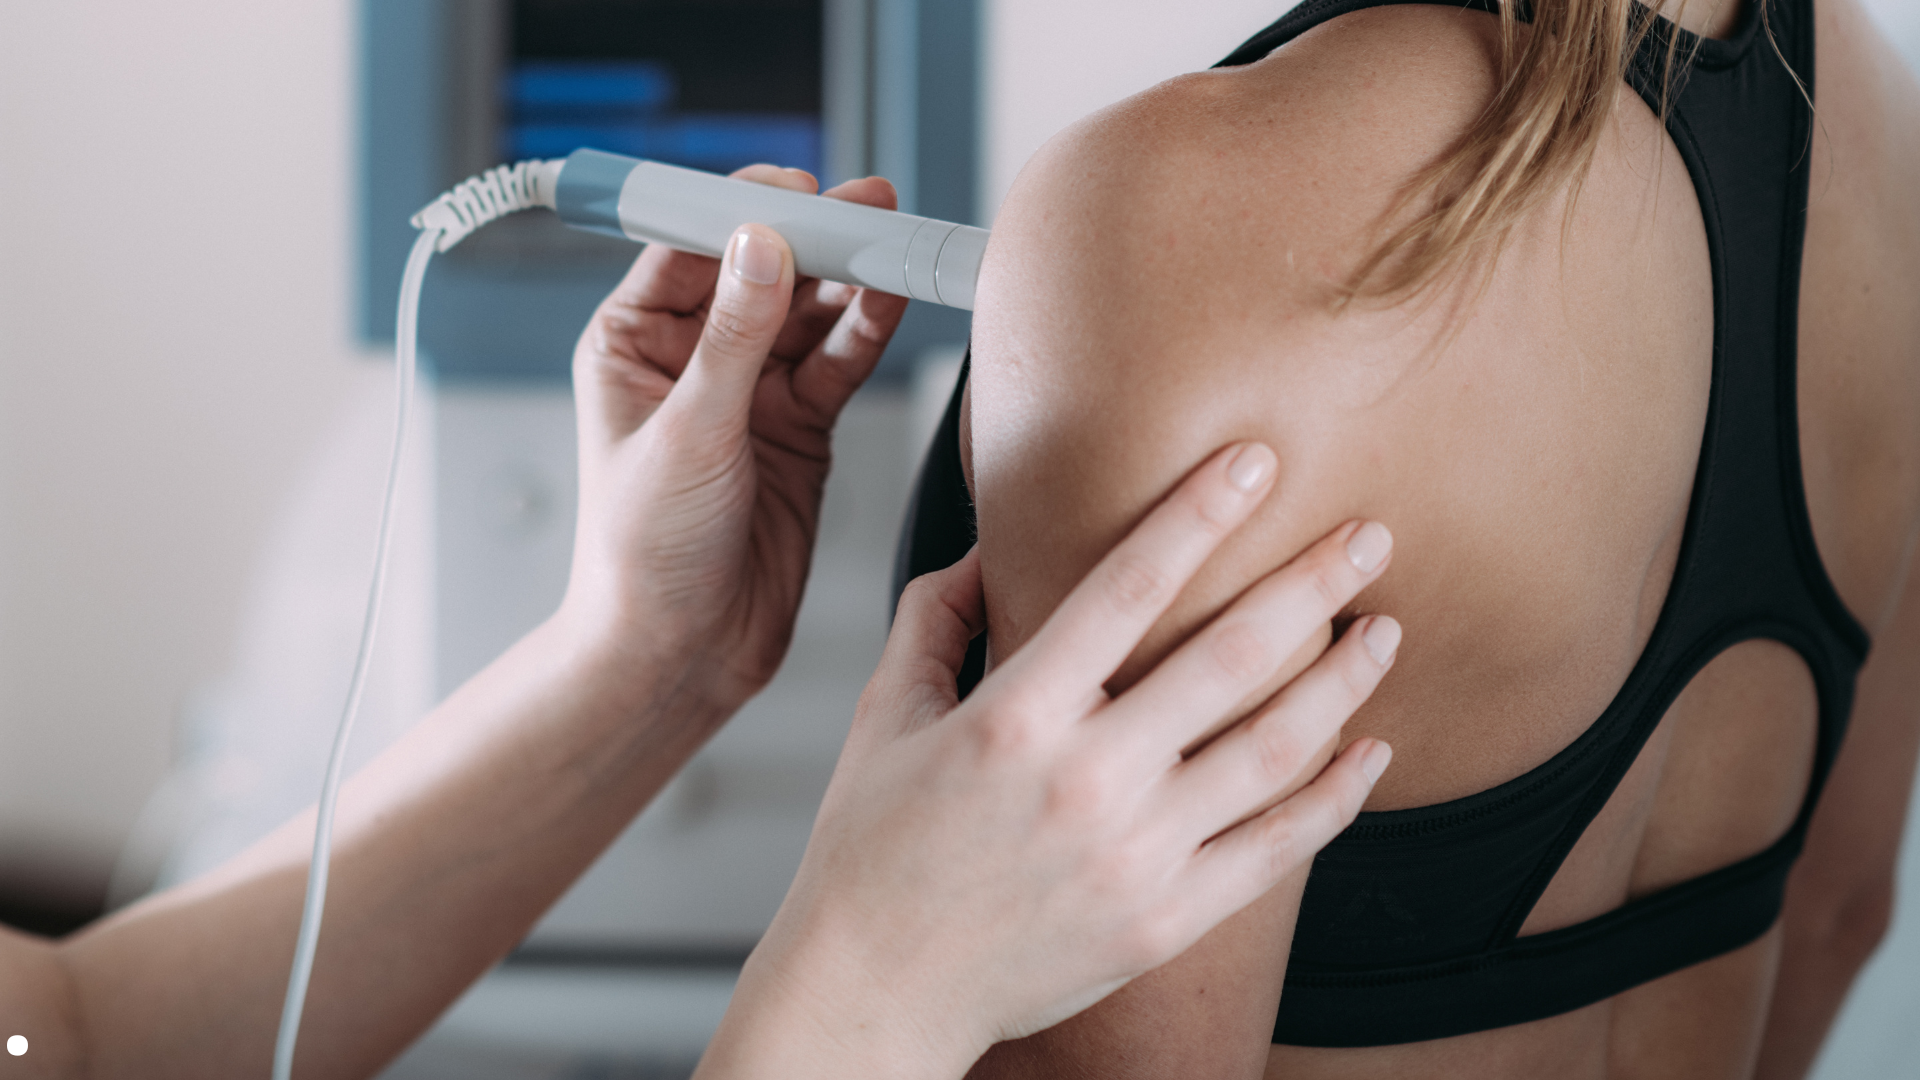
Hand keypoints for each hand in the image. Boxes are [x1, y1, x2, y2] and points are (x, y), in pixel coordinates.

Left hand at [560, 167, 910, 716]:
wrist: (680, 654)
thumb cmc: (643, 555)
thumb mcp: (687, 434)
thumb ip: (733, 339)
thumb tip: (760, 244)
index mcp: (632, 343)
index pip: (690, 247)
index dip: (743, 211)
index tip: (797, 190)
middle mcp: (691, 358)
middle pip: (761, 269)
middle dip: (813, 237)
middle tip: (867, 208)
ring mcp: (749, 392)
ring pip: (808, 313)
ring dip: (849, 280)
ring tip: (895, 244)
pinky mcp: (799, 429)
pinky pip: (838, 363)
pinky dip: (867, 332)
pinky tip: (893, 299)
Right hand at [700, 442, 1398, 1079]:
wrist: (877, 992)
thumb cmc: (872, 850)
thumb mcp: (882, 715)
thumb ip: (935, 619)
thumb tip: (987, 553)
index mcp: (1013, 716)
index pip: (1129, 585)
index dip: (1200, 510)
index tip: (1256, 460)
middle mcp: (1086, 780)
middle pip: (1232, 656)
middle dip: (1312, 582)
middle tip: (1368, 535)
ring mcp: (1136, 855)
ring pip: (1274, 749)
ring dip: (1343, 680)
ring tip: (1384, 631)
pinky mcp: (1166, 918)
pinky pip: (1278, 849)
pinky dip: (1336, 796)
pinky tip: (1370, 751)